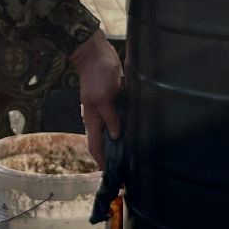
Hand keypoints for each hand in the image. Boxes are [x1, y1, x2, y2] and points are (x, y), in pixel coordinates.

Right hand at [70, 30, 122, 167]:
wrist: (95, 54)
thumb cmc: (97, 75)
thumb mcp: (103, 97)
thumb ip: (110, 117)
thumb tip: (116, 136)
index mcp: (92, 119)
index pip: (95, 147)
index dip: (101, 162)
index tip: (111, 175)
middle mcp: (98, 118)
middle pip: (104, 142)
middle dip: (113, 156)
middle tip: (128, 168)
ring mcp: (106, 110)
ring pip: (112, 132)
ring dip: (121, 143)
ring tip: (134, 154)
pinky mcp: (114, 101)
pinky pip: (119, 119)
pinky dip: (125, 128)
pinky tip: (136, 131)